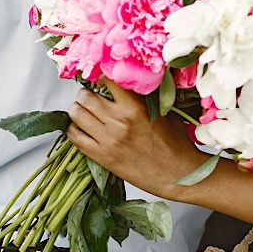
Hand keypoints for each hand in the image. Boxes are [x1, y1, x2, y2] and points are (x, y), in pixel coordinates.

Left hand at [67, 80, 205, 192]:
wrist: (178, 174)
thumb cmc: (175, 145)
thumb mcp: (164, 113)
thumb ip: (144, 99)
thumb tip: (129, 85)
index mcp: (135, 108)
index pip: (108, 81)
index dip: (102, 76)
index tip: (101, 78)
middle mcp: (118, 121)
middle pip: (86, 97)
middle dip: (85, 93)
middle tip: (88, 95)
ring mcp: (108, 139)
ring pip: (76, 114)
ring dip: (77, 109)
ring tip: (82, 110)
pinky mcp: (102, 156)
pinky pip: (75, 137)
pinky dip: (74, 129)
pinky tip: (81, 128)